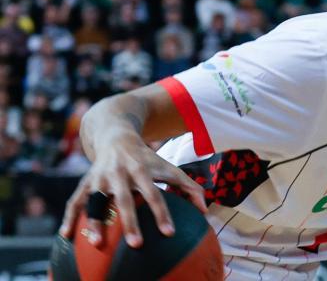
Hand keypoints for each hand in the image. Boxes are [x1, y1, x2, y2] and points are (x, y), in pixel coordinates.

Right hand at [58, 135, 204, 247]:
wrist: (116, 136)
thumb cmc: (148, 158)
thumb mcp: (169, 167)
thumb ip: (189, 187)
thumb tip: (205, 211)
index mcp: (141, 170)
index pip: (154, 194)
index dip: (161, 213)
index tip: (169, 233)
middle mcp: (119, 173)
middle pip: (124, 199)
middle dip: (129, 222)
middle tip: (136, 244)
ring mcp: (99, 177)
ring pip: (95, 200)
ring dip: (94, 221)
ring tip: (97, 244)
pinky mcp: (85, 182)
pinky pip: (74, 201)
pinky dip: (69, 217)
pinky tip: (66, 236)